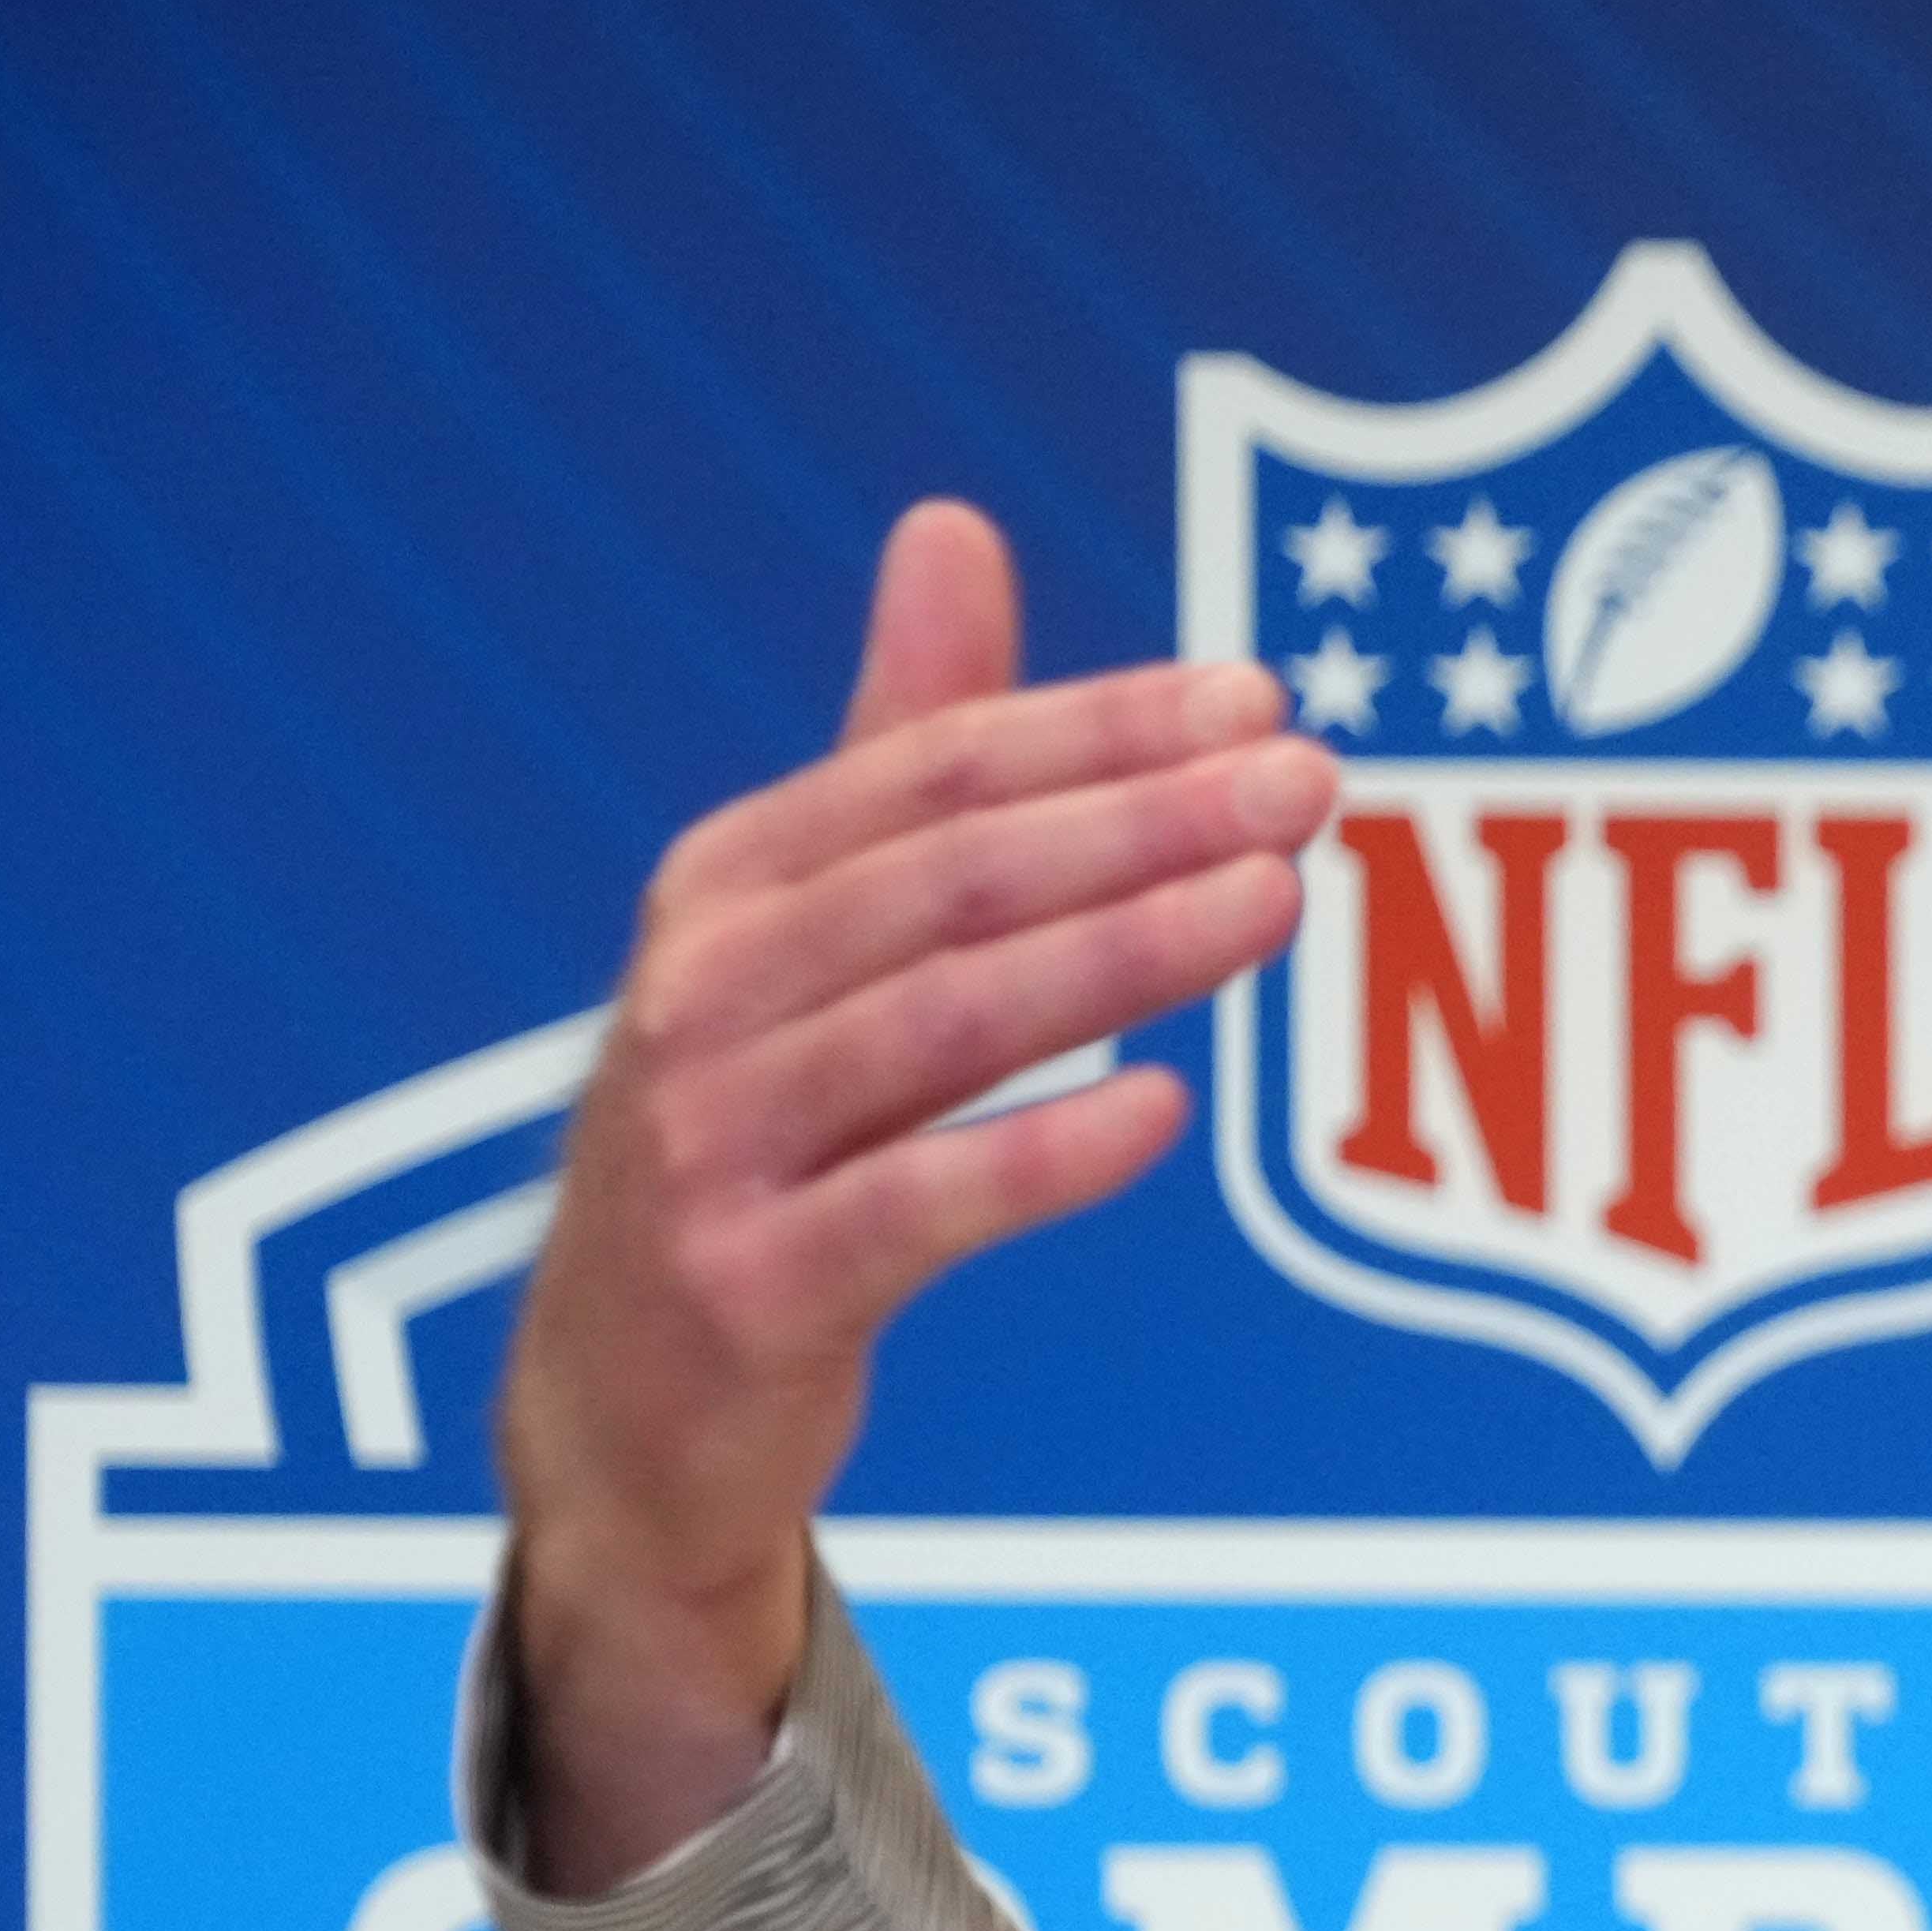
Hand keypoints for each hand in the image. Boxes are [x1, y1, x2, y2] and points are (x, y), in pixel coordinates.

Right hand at [494, 502, 1330, 1893]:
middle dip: (1136, 820)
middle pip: (948, 880)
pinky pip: (911, 1207)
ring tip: (1276, 900)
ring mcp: (708, 1144)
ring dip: (1122, 954)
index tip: (1262, 698)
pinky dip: (1039, 1154)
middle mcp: (701, 993)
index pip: (932, 771)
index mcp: (728, 888)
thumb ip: (896, 745)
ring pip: (940, 1023)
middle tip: (1305, 782)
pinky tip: (1165, 1110)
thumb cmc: (760, 1139)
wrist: (626, 1408)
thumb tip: (953, 522)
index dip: (1099, 727)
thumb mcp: (814, 935)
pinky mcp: (747, 1287)